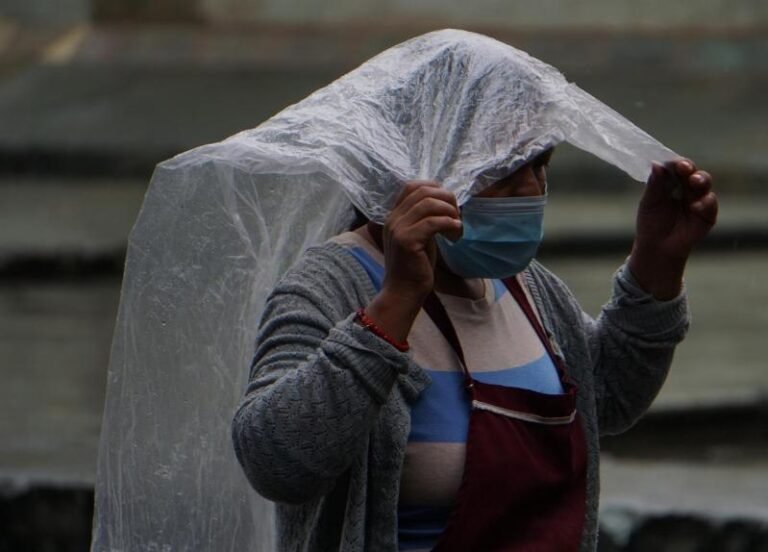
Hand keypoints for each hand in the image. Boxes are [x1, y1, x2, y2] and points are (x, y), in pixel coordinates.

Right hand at [363, 182, 460, 341]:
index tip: (448, 204)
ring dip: (449, 212)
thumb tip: (445, 203)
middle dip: (446, 199)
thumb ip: (424, 220)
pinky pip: (433, 222)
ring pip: (429, 203)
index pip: (411, 186)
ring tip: (456, 227)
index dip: (434, 188)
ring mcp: (398, 229)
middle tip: (457, 216)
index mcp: (394, 216)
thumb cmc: (414, 267)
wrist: (403, 293)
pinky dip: (449, 224)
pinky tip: (455, 234)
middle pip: (423, 191)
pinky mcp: (407, 241)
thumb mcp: (419, 237)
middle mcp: (393, 219)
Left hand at [628, 159, 717, 298]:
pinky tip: (697, 205)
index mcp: (672, 182)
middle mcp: (688, 188)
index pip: (677, 167)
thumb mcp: (649, 202)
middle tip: (685, 168)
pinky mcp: (707, 215)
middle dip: (690, 169)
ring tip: (694, 182)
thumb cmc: (651, 222)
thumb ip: (654, 185)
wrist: (656, 248)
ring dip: (700, 181)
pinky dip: (706, 203)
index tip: (674, 163)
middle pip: (693, 172)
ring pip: (704, 184)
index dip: (677, 163)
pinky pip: (710, 205)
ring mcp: (699, 200)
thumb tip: (656, 164)